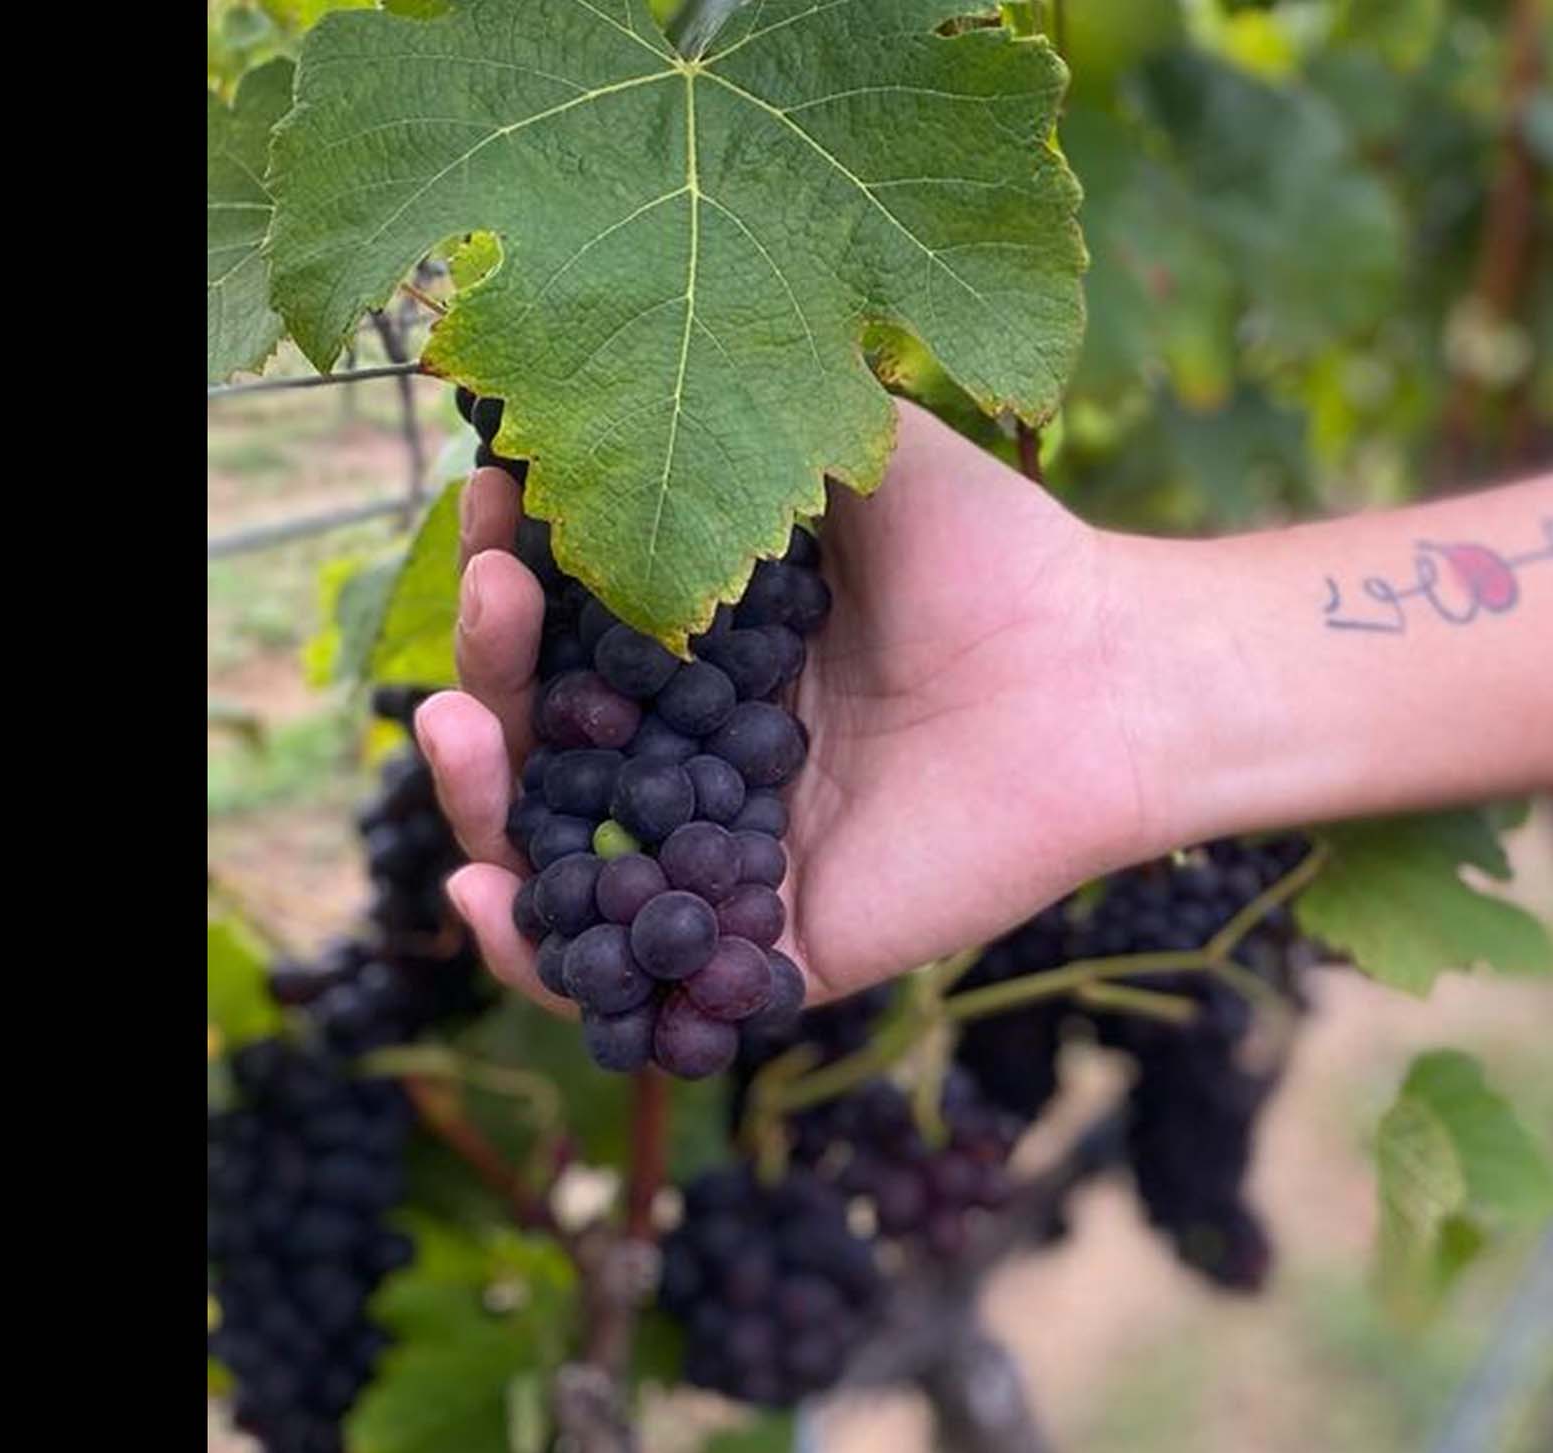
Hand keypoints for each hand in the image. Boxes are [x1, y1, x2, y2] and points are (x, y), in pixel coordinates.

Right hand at [415, 401, 1167, 1008]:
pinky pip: (636, 978)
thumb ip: (734, 421)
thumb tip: (590, 373)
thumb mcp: (849, 449)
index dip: (513, 578)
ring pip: (562, 860)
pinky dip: (538, 952)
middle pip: (544, 744)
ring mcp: (736, 856)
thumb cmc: (993, 554)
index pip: (568, 634)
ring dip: (479, 799)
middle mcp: (709, 757)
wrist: (1101, 675)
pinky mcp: (777, 944)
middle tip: (494, 595)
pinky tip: (480, 890)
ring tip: (451, 723)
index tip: (489, 502)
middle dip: (491, 670)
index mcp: (714, 655)